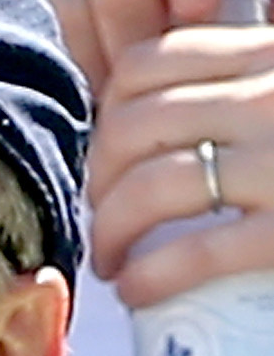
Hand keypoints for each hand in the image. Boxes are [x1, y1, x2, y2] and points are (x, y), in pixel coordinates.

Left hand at [88, 24, 273, 303]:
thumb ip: (257, 74)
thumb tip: (181, 90)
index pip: (151, 64)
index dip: (109, 110)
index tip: (110, 150)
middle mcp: (273, 98)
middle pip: (134, 128)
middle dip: (99, 177)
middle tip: (101, 213)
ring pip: (152, 187)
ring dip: (110, 230)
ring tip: (112, 258)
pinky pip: (195, 251)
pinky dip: (149, 276)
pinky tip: (137, 291)